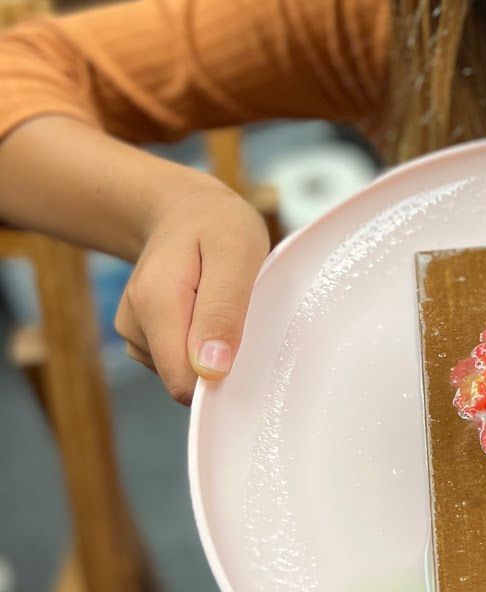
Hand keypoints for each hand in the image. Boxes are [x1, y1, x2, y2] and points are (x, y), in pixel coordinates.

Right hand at [114, 183, 269, 404]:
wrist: (184, 210)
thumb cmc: (217, 226)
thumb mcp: (235, 254)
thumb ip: (222, 311)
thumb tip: (210, 371)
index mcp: (154, 303)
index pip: (182, 380)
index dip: (219, 374)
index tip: (244, 340)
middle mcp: (134, 323)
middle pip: (183, 378)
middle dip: (219, 356)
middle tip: (237, 308)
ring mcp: (135, 333)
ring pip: (183, 371)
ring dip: (212, 344)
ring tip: (220, 299)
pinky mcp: (143, 338)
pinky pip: (180, 361)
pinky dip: (201, 341)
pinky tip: (206, 308)